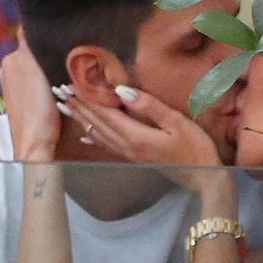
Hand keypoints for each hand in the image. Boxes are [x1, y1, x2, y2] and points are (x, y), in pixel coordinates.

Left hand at [0, 31, 59, 161]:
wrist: (36, 147)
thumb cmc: (38, 112)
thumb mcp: (37, 70)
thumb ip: (31, 43)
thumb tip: (30, 19)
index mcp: (11, 60)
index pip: (29, 34)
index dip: (46, 32)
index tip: (63, 33)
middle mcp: (9, 69)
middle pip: (33, 50)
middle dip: (48, 51)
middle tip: (69, 54)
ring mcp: (14, 86)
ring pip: (36, 66)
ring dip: (49, 66)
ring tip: (65, 71)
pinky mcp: (22, 100)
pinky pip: (37, 81)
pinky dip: (46, 81)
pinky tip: (57, 88)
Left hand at [59, 85, 225, 193]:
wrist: (204, 177)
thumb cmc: (196, 148)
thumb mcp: (177, 122)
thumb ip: (149, 106)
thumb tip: (122, 90)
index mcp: (136, 135)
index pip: (104, 112)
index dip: (86, 98)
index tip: (69, 84)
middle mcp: (127, 146)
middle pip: (96, 122)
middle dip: (77, 106)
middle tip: (58, 91)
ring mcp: (130, 154)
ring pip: (98, 133)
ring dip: (81, 119)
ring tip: (65, 107)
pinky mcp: (135, 158)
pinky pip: (107, 146)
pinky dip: (93, 137)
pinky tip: (84, 135)